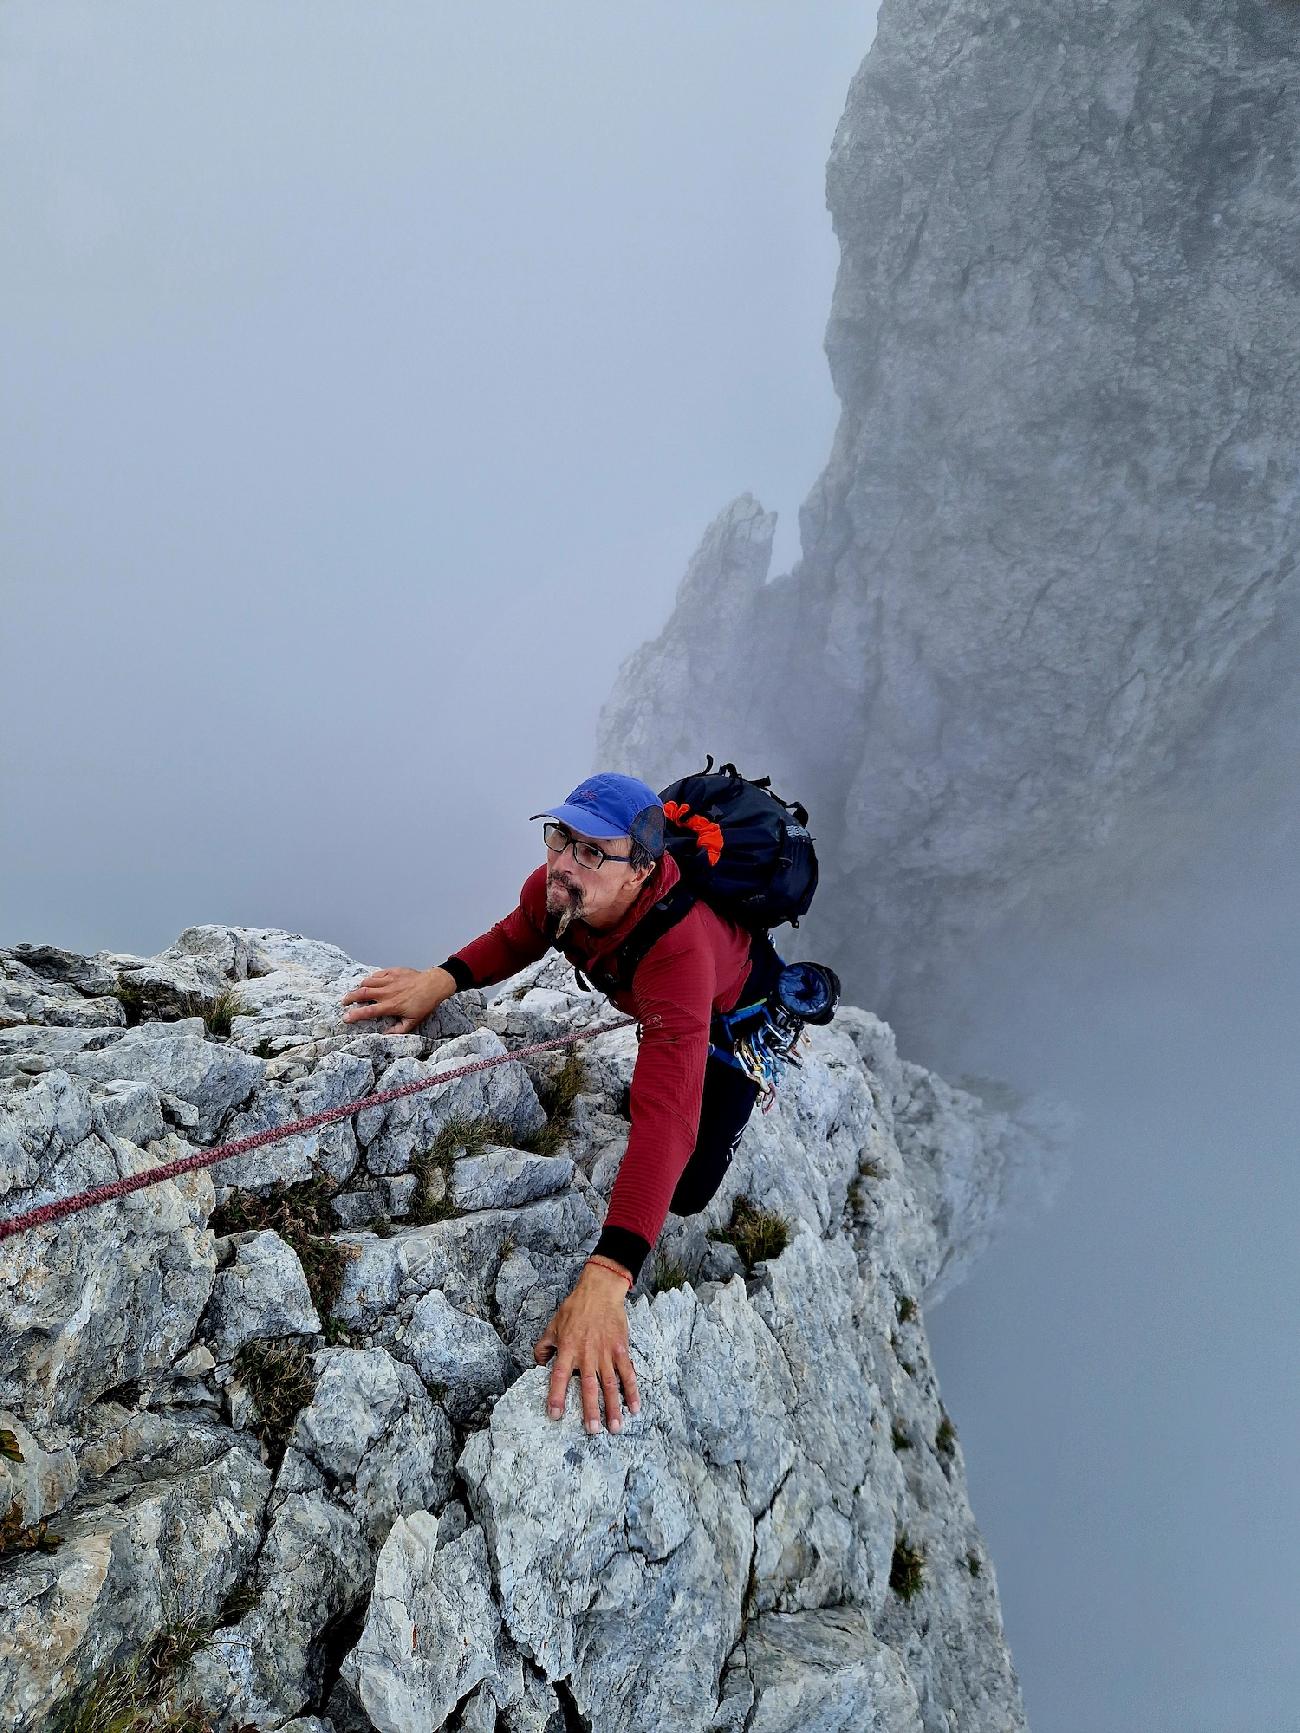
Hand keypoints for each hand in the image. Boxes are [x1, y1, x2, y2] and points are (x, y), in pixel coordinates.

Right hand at [340, 966, 453, 1034]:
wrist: (434, 985)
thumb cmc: (424, 1004)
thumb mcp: (413, 1021)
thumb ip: (398, 1030)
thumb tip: (385, 1035)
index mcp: (390, 1006)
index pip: (368, 1011)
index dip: (354, 1015)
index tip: (345, 1018)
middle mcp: (387, 992)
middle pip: (362, 993)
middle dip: (350, 997)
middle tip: (344, 1002)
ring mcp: (389, 980)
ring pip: (368, 982)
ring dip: (359, 987)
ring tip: (356, 992)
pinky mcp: (393, 971)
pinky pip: (377, 974)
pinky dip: (371, 978)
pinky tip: (370, 982)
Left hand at [534, 1262, 641, 1434]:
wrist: (599, 1291)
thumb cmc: (575, 1309)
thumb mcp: (553, 1325)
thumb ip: (544, 1346)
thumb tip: (538, 1364)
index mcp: (568, 1349)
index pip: (559, 1377)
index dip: (556, 1396)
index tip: (555, 1415)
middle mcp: (587, 1354)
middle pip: (588, 1386)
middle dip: (590, 1410)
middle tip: (592, 1430)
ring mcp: (606, 1353)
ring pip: (609, 1384)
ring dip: (613, 1407)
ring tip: (615, 1427)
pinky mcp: (620, 1349)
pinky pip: (627, 1373)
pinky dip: (631, 1390)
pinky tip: (635, 1407)